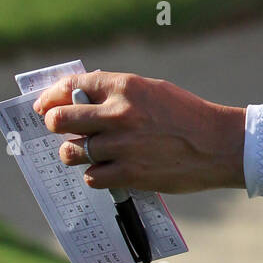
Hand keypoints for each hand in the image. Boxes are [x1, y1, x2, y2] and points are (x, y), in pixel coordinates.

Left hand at [34, 70, 246, 194]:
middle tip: (62, 131)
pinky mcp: (129, 174)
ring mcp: (122, 146)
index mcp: (125, 87)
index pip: (72, 86)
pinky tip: (108, 170)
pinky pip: (92, 177)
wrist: (218, 144)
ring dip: (74, 153)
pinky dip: (95, 175)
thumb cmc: (186, 115)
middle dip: (55, 125)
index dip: (51, 97)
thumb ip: (117, 93)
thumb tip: (80, 97)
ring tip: (85, 153)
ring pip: (72, 152)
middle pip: (61, 120)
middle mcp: (119, 114)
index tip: (44, 106)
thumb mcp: (152, 90)